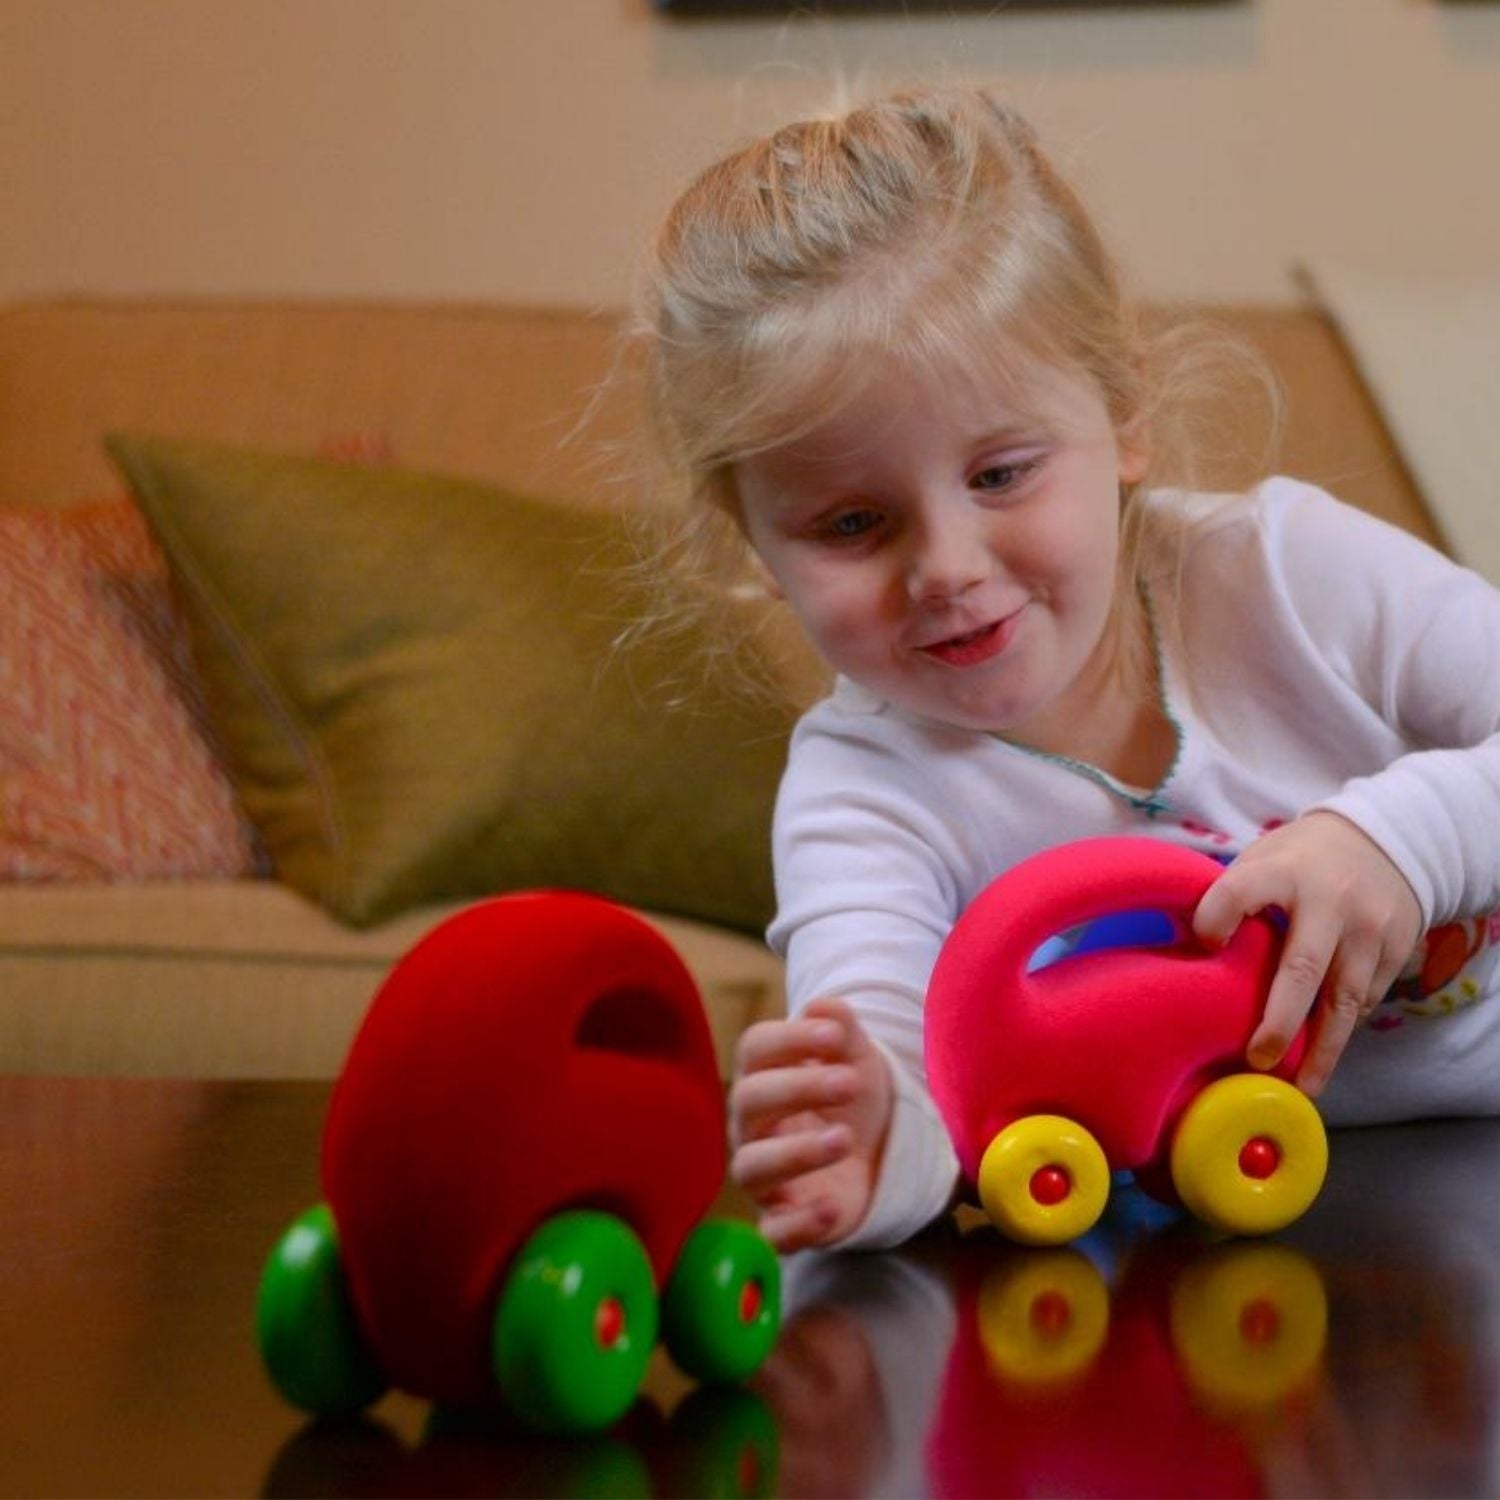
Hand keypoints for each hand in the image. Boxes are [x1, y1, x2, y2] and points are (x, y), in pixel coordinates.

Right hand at [728, 996, 893, 1252]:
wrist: (878, 1153)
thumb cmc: (853, 1099)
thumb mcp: (857, 1058)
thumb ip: (841, 1029)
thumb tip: (822, 1007)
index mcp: (764, 1076)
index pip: (754, 1049)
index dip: (790, 1039)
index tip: (835, 1035)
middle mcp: (752, 1126)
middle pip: (748, 1101)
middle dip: (797, 1088)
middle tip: (850, 1083)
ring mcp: (765, 1176)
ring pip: (750, 1167)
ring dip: (796, 1152)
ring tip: (845, 1139)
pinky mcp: (784, 1221)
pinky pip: (773, 1232)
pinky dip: (799, 1224)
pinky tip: (834, 1205)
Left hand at [1192, 811, 1421, 1096]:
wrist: (1387, 841)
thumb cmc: (1301, 860)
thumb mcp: (1263, 858)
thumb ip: (1229, 895)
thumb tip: (1179, 943)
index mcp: (1282, 871)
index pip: (1241, 891)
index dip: (1218, 917)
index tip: (1204, 944)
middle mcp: (1330, 900)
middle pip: (1303, 968)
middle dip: (1280, 1021)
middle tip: (1257, 1060)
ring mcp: (1369, 928)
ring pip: (1345, 998)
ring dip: (1322, 1049)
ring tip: (1300, 1088)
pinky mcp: (1397, 950)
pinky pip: (1367, 999)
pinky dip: (1343, 1029)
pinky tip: (1323, 1055)